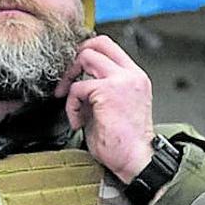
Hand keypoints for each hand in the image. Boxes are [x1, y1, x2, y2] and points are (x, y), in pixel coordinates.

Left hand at [56, 35, 154, 181]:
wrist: (137, 161)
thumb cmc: (125, 142)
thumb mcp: (114, 107)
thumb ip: (100, 88)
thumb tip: (78, 80)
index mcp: (136, 78)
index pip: (109, 46)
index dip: (88, 51)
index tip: (76, 69)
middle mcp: (132, 75)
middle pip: (97, 44)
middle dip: (76, 59)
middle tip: (68, 82)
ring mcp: (121, 81)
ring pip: (85, 58)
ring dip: (71, 81)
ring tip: (73, 105)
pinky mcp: (108, 92)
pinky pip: (78, 88)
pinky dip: (72, 105)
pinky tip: (78, 121)